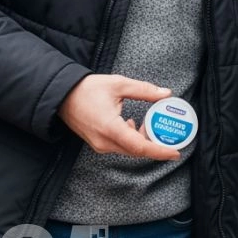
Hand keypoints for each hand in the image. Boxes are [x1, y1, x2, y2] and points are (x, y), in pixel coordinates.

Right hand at [58, 74, 179, 160]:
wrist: (62, 96)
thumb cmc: (87, 89)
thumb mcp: (119, 84)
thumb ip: (144, 90)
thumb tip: (166, 93)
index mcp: (110, 128)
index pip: (140, 147)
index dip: (160, 151)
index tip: (175, 152)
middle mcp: (105, 142)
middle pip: (137, 150)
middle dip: (154, 144)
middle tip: (167, 133)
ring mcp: (100, 146)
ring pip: (129, 150)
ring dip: (142, 140)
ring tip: (148, 123)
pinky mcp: (98, 144)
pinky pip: (120, 147)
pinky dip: (131, 139)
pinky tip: (133, 124)